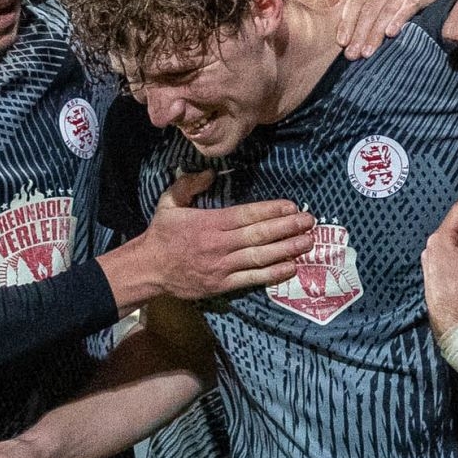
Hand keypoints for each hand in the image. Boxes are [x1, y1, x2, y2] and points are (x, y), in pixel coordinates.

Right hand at [141, 170, 317, 299]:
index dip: (272, 210)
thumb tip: (210, 172)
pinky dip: (273, 273)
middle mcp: (219, 244)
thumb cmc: (161, 235)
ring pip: (261, 257)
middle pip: (260, 235)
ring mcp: (222, 266)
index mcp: (209, 223)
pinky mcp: (222, 285)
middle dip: (288, 227)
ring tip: (308, 242)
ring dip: (287, 249)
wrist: (148, 269)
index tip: (292, 206)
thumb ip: (189, 185)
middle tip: (310, 221)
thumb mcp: (169, 202)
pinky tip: (291, 267)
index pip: (247, 215)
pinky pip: (253, 279)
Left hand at [337, 0, 449, 58]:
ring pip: (387, 8)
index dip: (347, 22)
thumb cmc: (407, 13)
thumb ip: (362, 8)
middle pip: (371, 7)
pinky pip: (411, 4)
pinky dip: (400, 18)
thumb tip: (334, 2)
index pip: (357, 0)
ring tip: (368, 52)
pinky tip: (391, 34)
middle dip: (360, 33)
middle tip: (353, 55)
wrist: (447, 10)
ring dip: (376, 32)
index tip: (342, 43)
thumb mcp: (382, 8)